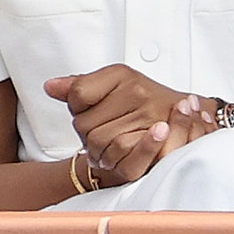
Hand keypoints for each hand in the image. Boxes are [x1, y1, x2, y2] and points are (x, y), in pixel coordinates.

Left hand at [45, 66, 207, 183]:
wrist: (183, 115)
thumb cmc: (141, 100)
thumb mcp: (110, 85)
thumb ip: (78, 86)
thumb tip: (50, 87)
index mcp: (121, 74)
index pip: (77, 94)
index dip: (76, 108)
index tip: (86, 112)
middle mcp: (136, 90)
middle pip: (83, 122)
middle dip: (84, 134)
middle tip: (95, 135)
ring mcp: (148, 113)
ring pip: (97, 140)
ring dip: (96, 150)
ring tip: (103, 147)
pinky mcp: (159, 137)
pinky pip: (119, 151)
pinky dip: (111, 159)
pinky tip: (111, 157)